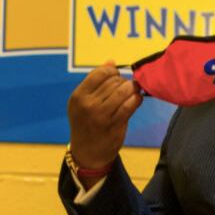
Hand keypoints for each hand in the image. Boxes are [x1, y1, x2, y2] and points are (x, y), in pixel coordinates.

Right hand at [68, 61, 143, 185]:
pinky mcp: (114, 125)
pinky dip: (136, 99)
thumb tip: (111, 61)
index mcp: (78, 96)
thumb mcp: (83, 102)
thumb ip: (96, 81)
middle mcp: (87, 105)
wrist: (87, 153)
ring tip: (132, 92)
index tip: (116, 77)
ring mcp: (101, 115)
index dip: (113, 71)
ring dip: (132, 89)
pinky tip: (136, 100)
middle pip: (114, 81)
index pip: (100, 73)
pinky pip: (131, 105)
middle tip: (125, 88)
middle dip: (123, 82)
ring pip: (123, 91)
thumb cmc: (86, 123)